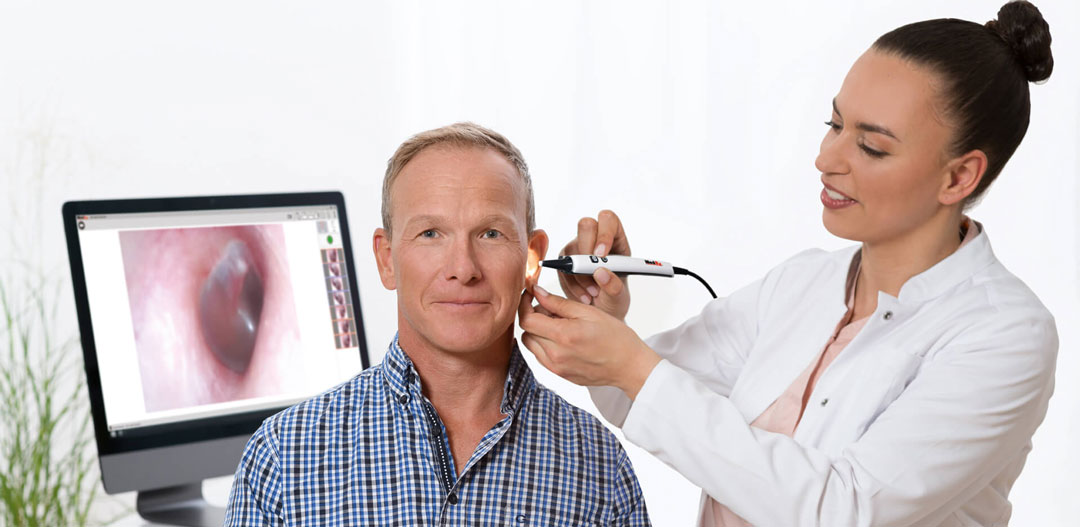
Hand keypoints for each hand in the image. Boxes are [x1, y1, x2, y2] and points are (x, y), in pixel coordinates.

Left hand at [518, 285, 659, 399]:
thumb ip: (558, 303)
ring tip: (557, 324)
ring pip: (531, 345)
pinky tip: (562, 338)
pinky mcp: (560, 376)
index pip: (526, 319)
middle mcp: (555, 355)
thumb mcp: (588, 312)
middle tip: (551, 309)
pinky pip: (540, 357)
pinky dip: (544, 344)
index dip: (524, 304)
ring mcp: (557, 368)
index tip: (531, 295)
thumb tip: (537, 292)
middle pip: (526, 332)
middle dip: (533, 316)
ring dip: (537, 331)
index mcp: (563, 336)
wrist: (629, 366)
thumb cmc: (615, 337)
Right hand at [558, 210, 631, 320]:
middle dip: (586, 249)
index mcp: (616, 240)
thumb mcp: (619, 298)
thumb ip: (614, 287)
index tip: (601, 255)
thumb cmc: (613, 300)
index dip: (604, 233)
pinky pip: (561, 266)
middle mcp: (596, 239)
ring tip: (592, 294)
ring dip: (579, 274)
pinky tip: (583, 296)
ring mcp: (578, 248)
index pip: (608, 221)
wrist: (600, 313)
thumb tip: (601, 272)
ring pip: (571, 248)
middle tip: (590, 273)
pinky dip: (570, 284)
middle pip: (586, 225)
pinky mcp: (564, 260)